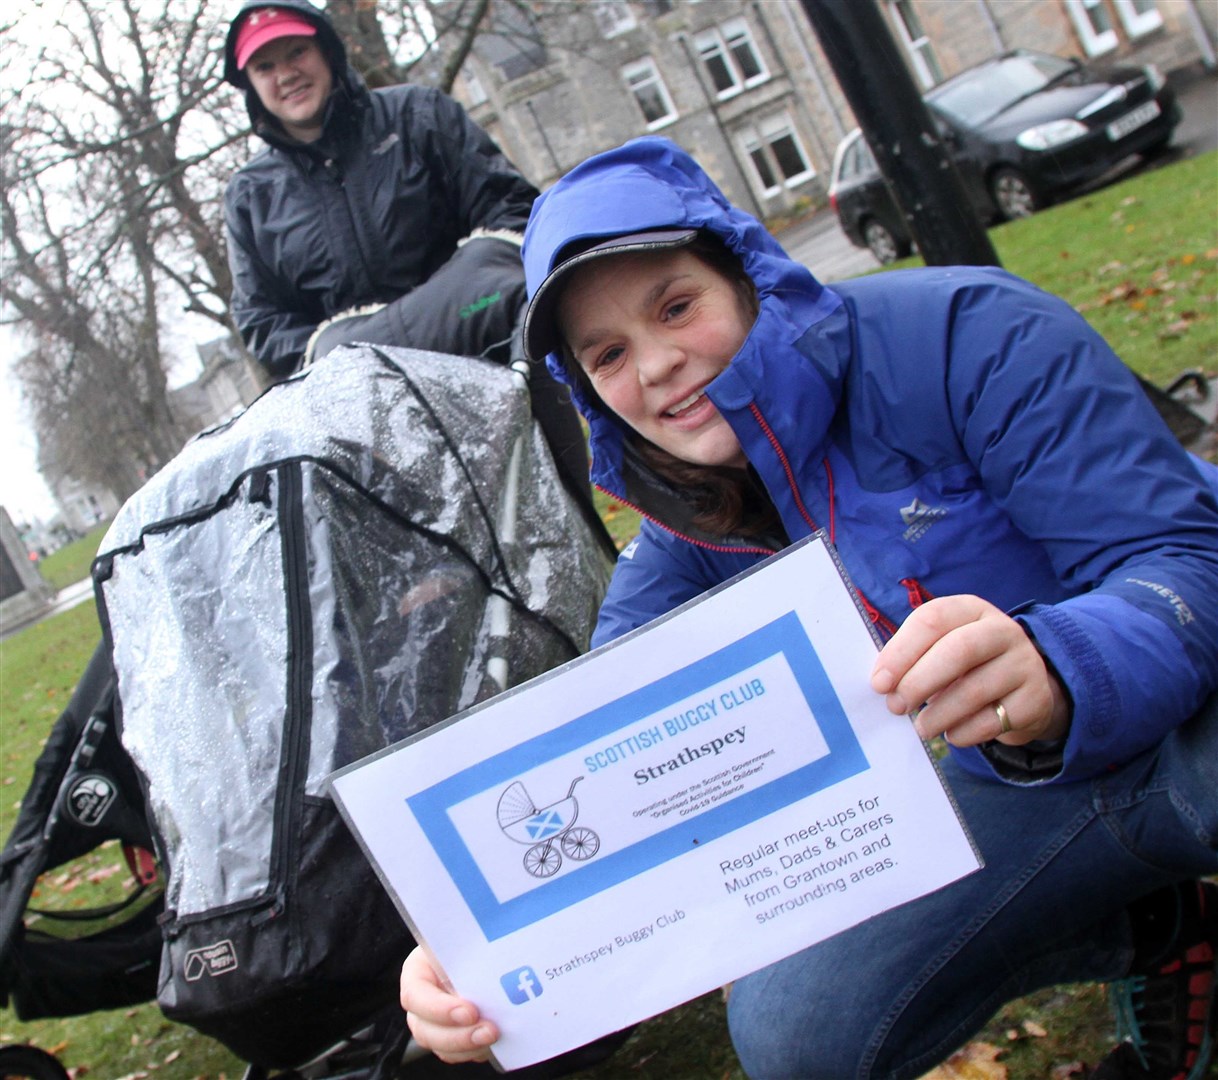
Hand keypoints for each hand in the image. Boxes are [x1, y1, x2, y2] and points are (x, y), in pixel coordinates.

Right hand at [400, 947, 498, 1062]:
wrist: (483, 949)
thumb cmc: (470, 939)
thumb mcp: (464, 937)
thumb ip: (470, 948)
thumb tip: (490, 948)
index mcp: (418, 971)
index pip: (415, 995)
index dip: (439, 1009)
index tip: (469, 1011)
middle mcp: (421, 1000)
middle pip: (425, 1029)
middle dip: (457, 1036)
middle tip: (489, 1030)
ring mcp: (433, 1021)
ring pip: (440, 1045)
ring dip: (468, 1046)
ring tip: (494, 1036)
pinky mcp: (451, 1035)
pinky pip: (457, 1053)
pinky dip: (475, 1051)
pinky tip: (494, 1041)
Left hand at [869, 595, 1069, 747]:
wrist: (1023, 687)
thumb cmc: (965, 666)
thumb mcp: (942, 648)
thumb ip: (913, 658)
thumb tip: (881, 682)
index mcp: (971, 609)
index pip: (933, 619)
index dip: (901, 651)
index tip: (879, 683)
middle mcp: (1002, 630)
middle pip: (958, 650)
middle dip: (919, 681)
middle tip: (896, 706)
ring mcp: (1025, 663)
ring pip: (975, 689)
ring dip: (939, 713)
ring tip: (920, 728)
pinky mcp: (1036, 699)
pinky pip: (994, 720)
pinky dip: (965, 732)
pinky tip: (951, 734)